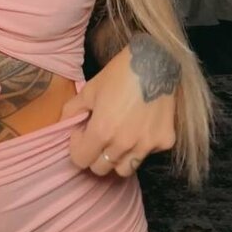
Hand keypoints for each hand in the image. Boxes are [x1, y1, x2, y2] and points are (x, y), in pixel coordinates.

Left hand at [57, 33, 179, 176]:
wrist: (156, 63)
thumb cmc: (119, 74)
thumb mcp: (89, 90)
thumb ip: (72, 111)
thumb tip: (65, 126)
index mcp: (102, 131)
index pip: (81, 161)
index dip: (77, 148)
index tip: (83, 134)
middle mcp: (124, 144)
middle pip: (101, 169)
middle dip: (95, 155)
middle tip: (100, 137)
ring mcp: (147, 146)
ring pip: (125, 169)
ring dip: (117, 158)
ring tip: (119, 138)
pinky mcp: (165, 142)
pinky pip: (147, 155)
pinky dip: (141, 148)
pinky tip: (141, 128)